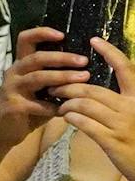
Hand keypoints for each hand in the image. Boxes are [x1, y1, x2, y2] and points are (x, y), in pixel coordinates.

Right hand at [0, 27, 87, 151]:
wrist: (0, 130)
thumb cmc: (26, 108)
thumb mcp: (38, 89)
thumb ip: (53, 79)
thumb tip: (84, 68)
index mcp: (20, 65)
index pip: (25, 40)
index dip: (41, 33)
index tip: (62, 34)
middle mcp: (14, 73)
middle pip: (36, 58)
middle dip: (62, 58)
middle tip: (83, 61)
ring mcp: (12, 89)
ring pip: (38, 77)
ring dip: (62, 78)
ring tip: (82, 79)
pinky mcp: (14, 106)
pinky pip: (37, 104)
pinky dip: (54, 106)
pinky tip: (66, 110)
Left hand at [48, 36, 134, 180]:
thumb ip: (122, 104)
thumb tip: (97, 92)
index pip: (126, 69)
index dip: (110, 52)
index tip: (94, 40)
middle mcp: (132, 107)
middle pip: (92, 89)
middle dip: (68, 86)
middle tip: (54, 87)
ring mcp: (122, 124)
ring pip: (84, 104)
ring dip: (66, 103)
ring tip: (60, 105)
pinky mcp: (112, 140)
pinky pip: (84, 123)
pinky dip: (71, 118)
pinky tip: (67, 118)